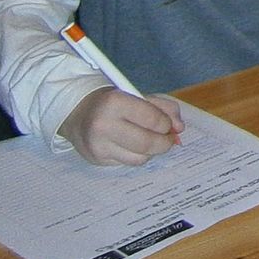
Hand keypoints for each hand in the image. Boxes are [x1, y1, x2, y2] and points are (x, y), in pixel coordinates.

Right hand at [59, 88, 184, 165]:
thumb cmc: (115, 102)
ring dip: (152, 151)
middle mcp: (103, 125)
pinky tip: (133, 146)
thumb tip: (179, 128)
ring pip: (140, 157)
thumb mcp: (139, 96)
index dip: (167, 124)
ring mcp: (98, 145)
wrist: (79, 113)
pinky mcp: (96, 160)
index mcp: (115, 102)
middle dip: (165, 143)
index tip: (169, 125)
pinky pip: (128, 163)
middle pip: (147, 143)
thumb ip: (164, 108)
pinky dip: (137, 156)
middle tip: (169, 139)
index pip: (152, 119)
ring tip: (150, 140)